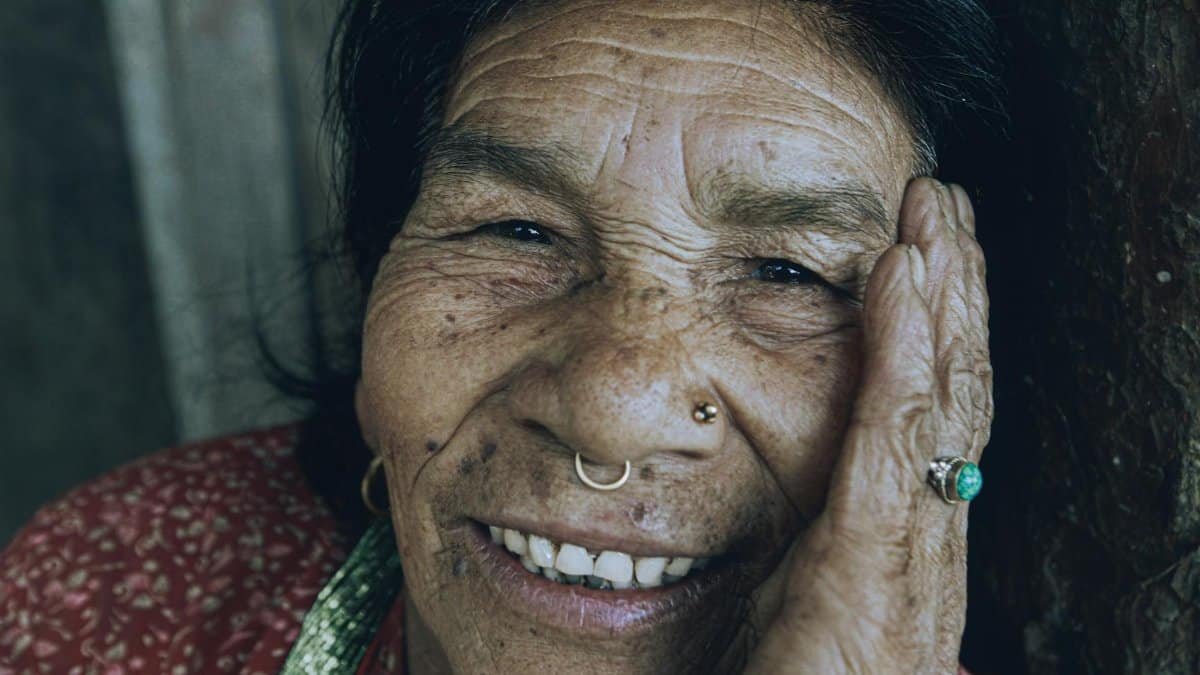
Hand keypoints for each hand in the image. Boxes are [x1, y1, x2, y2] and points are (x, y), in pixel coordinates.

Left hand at [744, 179, 993, 673]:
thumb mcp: (794, 593)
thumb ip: (808, 537)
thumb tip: (786, 500)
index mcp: (905, 537)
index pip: (936, 413)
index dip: (941, 329)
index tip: (928, 252)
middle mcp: (928, 536)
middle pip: (955, 390)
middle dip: (956, 291)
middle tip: (946, 204)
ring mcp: (912, 551)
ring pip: (942, 397)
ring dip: (941, 296)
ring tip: (936, 216)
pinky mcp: (870, 564)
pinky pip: (893, 436)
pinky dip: (903, 349)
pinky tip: (903, 278)